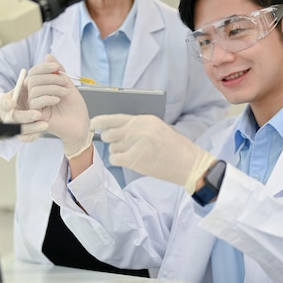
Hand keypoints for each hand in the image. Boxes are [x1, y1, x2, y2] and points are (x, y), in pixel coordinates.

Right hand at [0, 88, 46, 142]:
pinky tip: (40, 132)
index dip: (7, 104)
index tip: (12, 103)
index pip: (3, 104)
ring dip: (32, 128)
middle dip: (25, 116)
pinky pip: (25, 138)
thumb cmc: (23, 95)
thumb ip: (27, 83)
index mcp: (7, 102)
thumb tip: (31, 77)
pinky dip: (32, 136)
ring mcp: (14, 126)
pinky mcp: (21, 134)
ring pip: (20, 131)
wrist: (22, 109)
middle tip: (38, 114)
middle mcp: (8, 116)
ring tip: (45, 125)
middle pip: (14, 119)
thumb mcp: (23, 87)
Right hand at [26, 54, 92, 157]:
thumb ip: (58, 71)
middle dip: (50, 77)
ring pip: (34, 89)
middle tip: (65, 82)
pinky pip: (35, 102)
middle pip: (33, 79)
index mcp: (42, 87)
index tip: (56, 67)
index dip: (44, 67)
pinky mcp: (37, 116)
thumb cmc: (75, 107)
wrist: (81, 125)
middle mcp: (36, 96)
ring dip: (52, 87)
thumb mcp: (68, 84)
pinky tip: (58, 100)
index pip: (35, 72)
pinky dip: (47, 97)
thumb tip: (48, 56)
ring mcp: (35, 106)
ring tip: (65, 92)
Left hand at [89, 114, 215, 192]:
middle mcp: (139, 129)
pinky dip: (119, 160)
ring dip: (118, 151)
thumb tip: (116, 130)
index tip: (93, 124)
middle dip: (111, 140)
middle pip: (110, 133)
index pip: (116, 118)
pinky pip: (115, 158)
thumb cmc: (175, 148)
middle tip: (118, 144)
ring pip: (113, 147)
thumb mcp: (158, 129)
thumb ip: (138, 127)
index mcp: (145, 119)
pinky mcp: (134, 159)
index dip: (101, 121)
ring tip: (134, 154)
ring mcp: (136, 144)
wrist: (189, 164)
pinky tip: (130, 161)